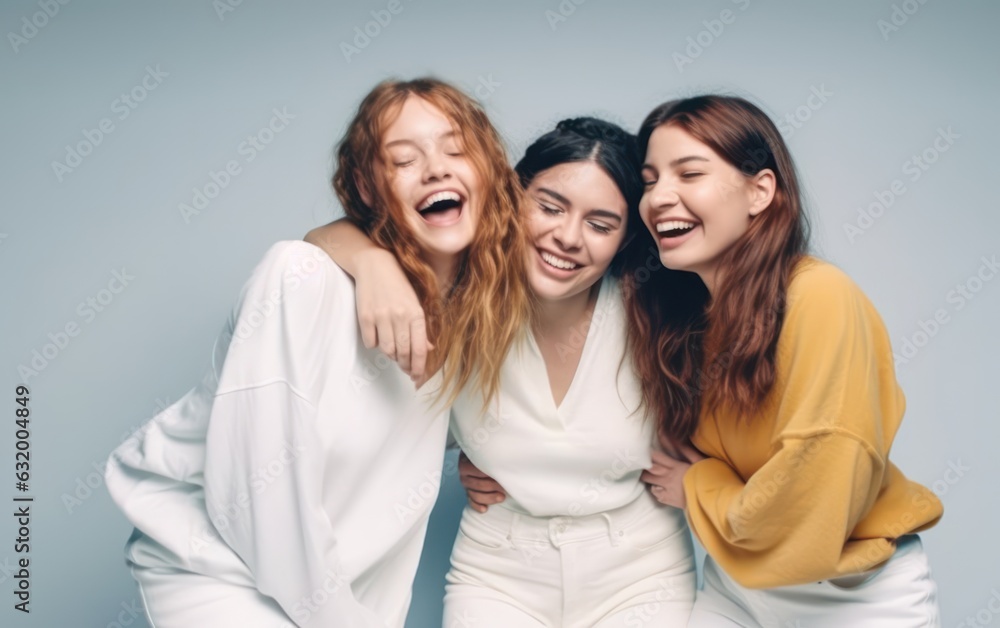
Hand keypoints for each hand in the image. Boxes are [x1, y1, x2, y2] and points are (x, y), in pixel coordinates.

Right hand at [354, 248, 432, 382]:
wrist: (375, 265)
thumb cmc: (398, 285)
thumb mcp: (415, 303)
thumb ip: (421, 327)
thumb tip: (428, 349)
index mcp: (416, 314)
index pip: (419, 349)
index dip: (419, 367)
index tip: (417, 376)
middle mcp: (400, 316)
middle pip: (403, 353)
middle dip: (405, 365)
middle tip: (405, 368)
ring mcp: (381, 317)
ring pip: (386, 350)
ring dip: (390, 354)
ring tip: (392, 347)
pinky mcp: (365, 316)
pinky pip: (370, 342)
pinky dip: (374, 343)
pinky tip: (377, 334)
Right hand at [458, 451, 505, 512]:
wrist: (479, 456)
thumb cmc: (486, 453)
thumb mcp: (486, 450)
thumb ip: (490, 454)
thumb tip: (503, 457)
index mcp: (465, 463)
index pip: (476, 471)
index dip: (489, 474)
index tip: (502, 475)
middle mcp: (463, 475)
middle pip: (477, 485)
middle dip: (492, 487)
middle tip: (505, 487)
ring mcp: (466, 486)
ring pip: (475, 496)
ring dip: (489, 498)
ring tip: (502, 497)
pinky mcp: (469, 493)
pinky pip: (471, 502)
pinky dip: (477, 506)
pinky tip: (484, 509)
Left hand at [641, 445, 702, 508]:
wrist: (710, 500)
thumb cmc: (707, 478)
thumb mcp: (699, 462)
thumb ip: (686, 450)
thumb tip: (675, 439)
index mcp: (676, 466)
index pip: (657, 457)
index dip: (648, 453)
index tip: (643, 450)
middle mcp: (668, 477)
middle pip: (649, 470)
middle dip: (643, 466)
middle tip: (639, 462)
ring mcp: (666, 489)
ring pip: (650, 482)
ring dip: (648, 478)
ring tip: (647, 474)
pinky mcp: (667, 500)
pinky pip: (656, 493)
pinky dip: (656, 490)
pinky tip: (661, 487)